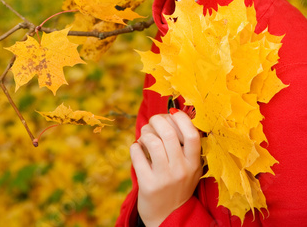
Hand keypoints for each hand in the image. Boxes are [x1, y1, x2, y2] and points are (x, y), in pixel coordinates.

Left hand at [130, 110, 202, 226]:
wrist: (166, 217)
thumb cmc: (177, 184)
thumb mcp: (190, 168)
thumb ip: (185, 145)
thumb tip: (172, 113)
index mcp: (194, 163)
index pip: (192, 134)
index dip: (181, 118)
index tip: (171, 113)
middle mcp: (182, 170)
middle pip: (169, 133)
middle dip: (157, 120)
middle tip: (153, 122)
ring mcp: (165, 178)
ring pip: (153, 142)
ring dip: (145, 133)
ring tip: (145, 138)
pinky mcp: (148, 185)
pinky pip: (137, 154)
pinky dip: (135, 146)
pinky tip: (137, 149)